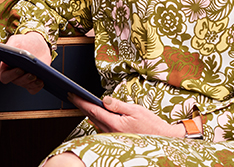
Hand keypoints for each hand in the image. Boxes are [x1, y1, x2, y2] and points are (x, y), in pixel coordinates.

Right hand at [0, 32, 51, 93]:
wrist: (38, 43)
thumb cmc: (24, 42)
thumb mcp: (16, 41)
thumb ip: (7, 47)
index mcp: (6, 67)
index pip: (5, 76)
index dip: (11, 75)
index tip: (19, 69)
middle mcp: (14, 75)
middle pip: (17, 82)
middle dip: (25, 79)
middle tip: (32, 73)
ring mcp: (24, 79)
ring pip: (26, 86)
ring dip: (32, 83)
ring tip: (38, 77)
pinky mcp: (33, 82)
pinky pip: (33, 89)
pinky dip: (37, 87)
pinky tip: (41, 81)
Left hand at [68, 94, 188, 137]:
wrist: (163, 139)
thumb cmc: (152, 124)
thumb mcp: (136, 110)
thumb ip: (118, 105)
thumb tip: (104, 99)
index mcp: (115, 124)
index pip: (93, 111)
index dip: (81, 101)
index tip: (72, 93)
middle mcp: (111, 132)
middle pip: (91, 116)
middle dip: (80, 105)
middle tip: (70, 95)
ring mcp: (113, 136)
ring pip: (95, 122)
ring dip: (86, 111)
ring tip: (78, 101)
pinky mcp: (116, 137)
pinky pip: (102, 126)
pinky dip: (95, 118)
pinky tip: (92, 112)